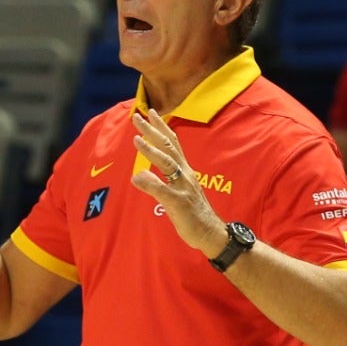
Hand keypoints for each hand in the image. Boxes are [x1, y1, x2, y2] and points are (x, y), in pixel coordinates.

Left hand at [131, 108, 222, 253]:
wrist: (210, 233)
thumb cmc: (193, 214)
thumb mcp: (174, 195)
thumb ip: (159, 183)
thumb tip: (139, 175)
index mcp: (184, 172)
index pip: (173, 144)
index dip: (162, 127)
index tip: (151, 112)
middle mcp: (185, 175)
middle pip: (169, 147)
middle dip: (152, 131)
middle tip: (137, 117)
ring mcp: (183, 188)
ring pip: (167, 163)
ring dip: (152, 150)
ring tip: (136, 139)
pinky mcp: (179, 203)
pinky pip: (163, 191)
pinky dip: (150, 183)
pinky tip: (137, 178)